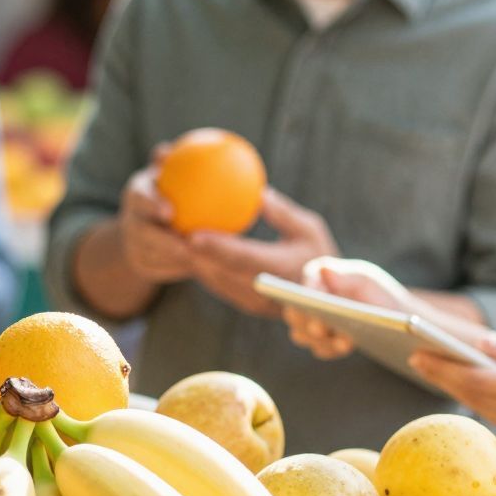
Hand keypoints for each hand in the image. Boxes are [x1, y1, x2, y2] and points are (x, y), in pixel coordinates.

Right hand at [118, 148, 196, 286]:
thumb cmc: (165, 188)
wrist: (146, 222)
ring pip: (154, 256)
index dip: (150, 205)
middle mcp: (130, 221)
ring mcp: (134, 246)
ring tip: (202, 260)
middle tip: (188, 245)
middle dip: (162, 243)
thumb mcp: (165, 173)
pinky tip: (206, 268)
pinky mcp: (143, 265)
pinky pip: (164, 270)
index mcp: (135, 196)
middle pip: (142, 234)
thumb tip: (167, 149)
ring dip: (176, 260)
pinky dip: (182, 269)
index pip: (138, 199)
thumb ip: (167, 161)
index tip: (169, 212)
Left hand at [185, 188, 338, 317]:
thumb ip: (283, 214)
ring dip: (192, 263)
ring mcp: (252, 300)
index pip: (243, 258)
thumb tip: (259, 191)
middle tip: (170, 232)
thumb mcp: (310, 229)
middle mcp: (263, 289)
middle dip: (193, 256)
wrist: (325, 299)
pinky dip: (201, 269)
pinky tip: (187, 251)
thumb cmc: (319, 256)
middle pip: (220, 272)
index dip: (217, 248)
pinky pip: (217, 285)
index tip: (193, 234)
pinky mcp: (244, 304)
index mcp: (280, 269)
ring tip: (171, 240)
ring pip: (214, 280)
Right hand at [284, 257, 420, 358]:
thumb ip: (346, 274)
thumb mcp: (366, 280)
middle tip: (320, 329)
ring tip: (344, 342)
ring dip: (319, 340)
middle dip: (305, 322)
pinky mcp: (322, 342)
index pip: (304, 285)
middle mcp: (309, 301)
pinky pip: (318, 349)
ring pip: (301, 334)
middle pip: (293, 313)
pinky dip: (331, 349)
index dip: (306, 295)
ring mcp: (312, 323)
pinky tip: (347, 346)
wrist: (393, 317)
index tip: (315, 304)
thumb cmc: (378, 293)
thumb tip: (323, 269)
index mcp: (317, 278)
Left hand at [408, 329, 495, 442]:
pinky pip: (493, 414)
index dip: (443, 368)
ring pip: (480, 407)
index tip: (419, 354)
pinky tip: (460, 381)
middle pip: (472, 396)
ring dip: (455, 387)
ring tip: (431, 367)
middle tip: (415, 357)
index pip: (475, 380)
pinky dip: (475, 397)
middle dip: (442, 376)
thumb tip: (478, 343)